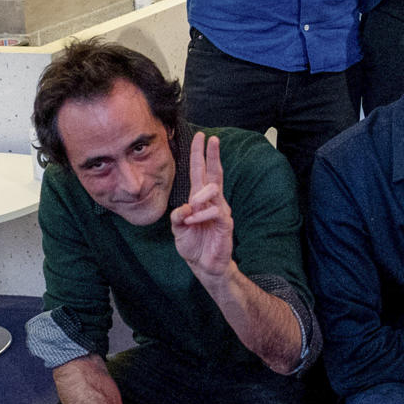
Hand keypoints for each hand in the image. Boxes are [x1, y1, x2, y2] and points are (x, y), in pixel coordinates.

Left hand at [170, 133, 233, 281]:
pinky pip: (215, 212)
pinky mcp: (225, 224)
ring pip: (213, 191)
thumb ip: (178, 216)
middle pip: (213, 174)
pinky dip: (202, 214)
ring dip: (200, 196)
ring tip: (192, 207)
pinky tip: (193, 220)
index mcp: (200, 200)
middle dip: (212, 156)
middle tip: (211, 138)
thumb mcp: (178, 229)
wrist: (204, 265)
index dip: (200, 155)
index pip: (201, 173)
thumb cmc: (193, 245)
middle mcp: (213, 202)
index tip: (201, 137)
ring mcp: (220, 211)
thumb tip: (184, 207)